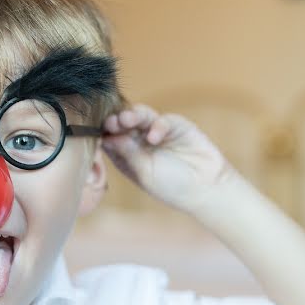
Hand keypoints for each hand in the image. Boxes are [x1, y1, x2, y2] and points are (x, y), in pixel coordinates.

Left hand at [101, 104, 233, 212]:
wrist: (207, 188)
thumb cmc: (172, 187)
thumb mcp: (145, 173)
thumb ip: (128, 153)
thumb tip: (106, 137)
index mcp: (127, 155)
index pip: (110, 138)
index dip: (104, 134)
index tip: (97, 132)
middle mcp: (139, 141)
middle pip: (123, 124)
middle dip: (116, 122)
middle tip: (112, 122)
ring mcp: (157, 131)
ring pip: (140, 116)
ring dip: (132, 116)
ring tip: (126, 120)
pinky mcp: (176, 126)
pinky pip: (162, 120)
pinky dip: (157, 126)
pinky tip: (154, 138)